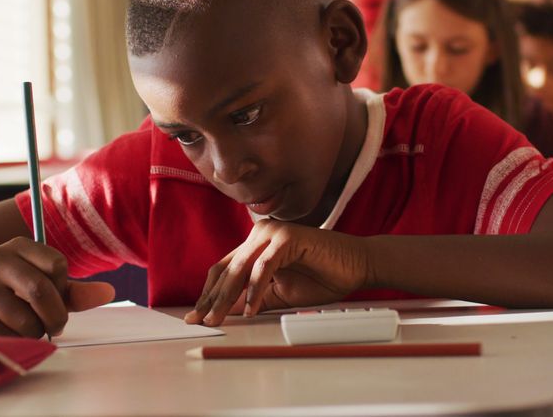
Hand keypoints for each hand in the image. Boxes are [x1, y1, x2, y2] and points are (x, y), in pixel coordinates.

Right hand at [0, 237, 114, 336]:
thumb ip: (75, 291)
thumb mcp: (45, 286)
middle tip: (56, 327)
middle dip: (56, 316)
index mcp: (18, 246)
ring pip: (26, 320)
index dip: (64, 287)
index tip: (57, 296)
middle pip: (41, 291)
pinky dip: (16, 342)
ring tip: (27, 327)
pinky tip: (7, 332)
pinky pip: (7, 337)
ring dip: (35, 332)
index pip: (57, 264)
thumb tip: (109, 292)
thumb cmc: (15, 294)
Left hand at [183, 219, 372, 326]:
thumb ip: (253, 299)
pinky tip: (250, 310)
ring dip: (227, 297)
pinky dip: (255, 290)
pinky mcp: (287, 237)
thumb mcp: (279, 294)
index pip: (223, 270)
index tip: (195, 317)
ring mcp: (272, 232)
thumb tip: (224, 312)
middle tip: (200, 321)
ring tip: (218, 319)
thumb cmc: (322, 278)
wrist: (357, 266)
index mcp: (255, 244)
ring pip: (241, 269)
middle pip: (227, 270)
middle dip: (212, 299)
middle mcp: (259, 234)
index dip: (208, 294)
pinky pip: (264, 267)